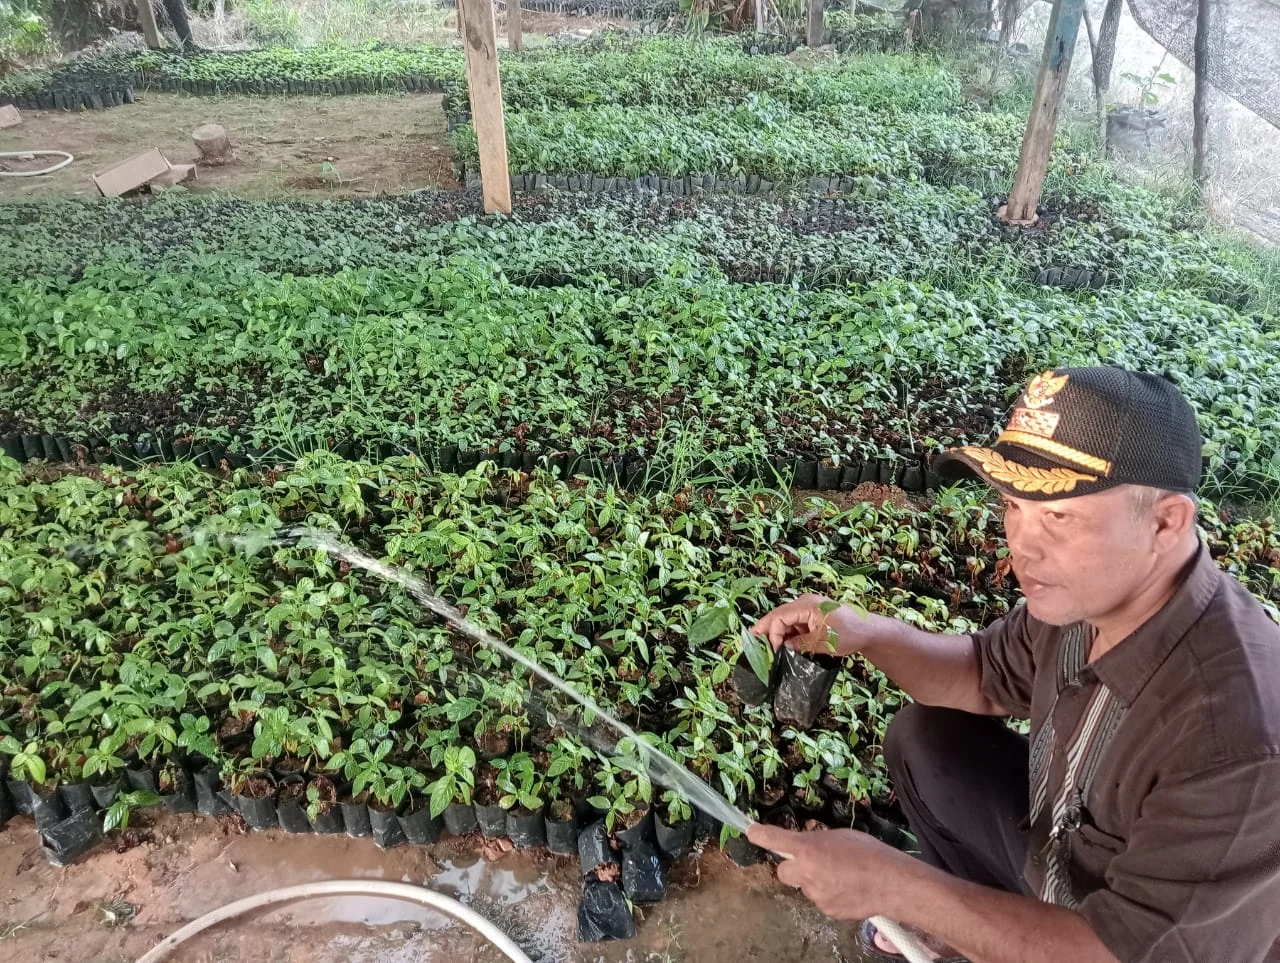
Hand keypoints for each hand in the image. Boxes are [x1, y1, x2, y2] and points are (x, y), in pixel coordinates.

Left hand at [747, 822, 919, 920]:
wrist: (892, 883)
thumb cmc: (869, 853)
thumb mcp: (840, 836)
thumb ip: (818, 841)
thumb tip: (809, 846)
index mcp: (809, 848)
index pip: (774, 840)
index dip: (760, 836)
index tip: (751, 832)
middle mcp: (807, 872)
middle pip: (784, 872)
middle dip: (793, 867)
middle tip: (812, 862)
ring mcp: (816, 894)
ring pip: (805, 886)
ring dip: (815, 880)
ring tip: (841, 876)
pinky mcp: (826, 910)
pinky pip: (820, 899)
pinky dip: (828, 894)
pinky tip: (846, 889)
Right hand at [750, 593, 856, 655]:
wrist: (870, 631)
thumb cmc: (849, 634)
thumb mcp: (822, 643)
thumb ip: (799, 644)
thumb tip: (782, 648)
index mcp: (807, 605)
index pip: (779, 616)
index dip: (771, 633)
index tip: (774, 651)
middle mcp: (806, 602)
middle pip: (779, 615)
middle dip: (768, 630)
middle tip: (754, 644)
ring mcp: (810, 608)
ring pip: (786, 620)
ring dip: (779, 634)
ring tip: (771, 649)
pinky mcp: (814, 615)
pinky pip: (796, 622)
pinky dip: (790, 633)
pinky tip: (786, 646)